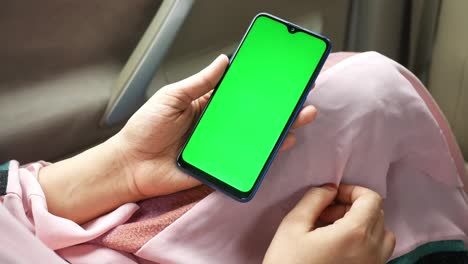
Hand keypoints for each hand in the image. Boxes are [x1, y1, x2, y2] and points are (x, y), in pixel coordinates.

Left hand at [114, 54, 317, 198]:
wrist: (131, 165)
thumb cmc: (145, 129)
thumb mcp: (171, 97)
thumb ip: (199, 82)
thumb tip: (222, 61)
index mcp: (206, 104)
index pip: (238, 92)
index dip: (258, 85)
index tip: (279, 77)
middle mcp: (217, 124)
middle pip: (253, 114)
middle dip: (278, 106)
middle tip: (300, 96)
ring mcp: (220, 146)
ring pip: (254, 136)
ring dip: (278, 128)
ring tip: (300, 117)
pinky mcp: (219, 166)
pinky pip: (244, 160)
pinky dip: (263, 154)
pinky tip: (280, 144)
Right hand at [263, 184, 395, 263]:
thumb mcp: (293, 226)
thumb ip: (314, 199)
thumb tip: (330, 189)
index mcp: (355, 234)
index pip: (371, 199)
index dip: (352, 190)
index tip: (332, 196)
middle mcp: (372, 250)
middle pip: (377, 213)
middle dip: (352, 207)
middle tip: (325, 215)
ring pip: (382, 233)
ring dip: (363, 224)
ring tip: (335, 231)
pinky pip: (380, 251)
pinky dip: (366, 241)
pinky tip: (341, 247)